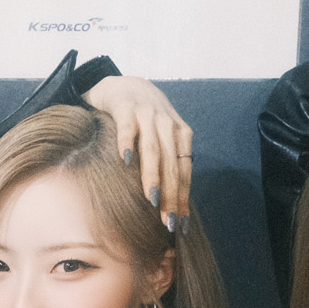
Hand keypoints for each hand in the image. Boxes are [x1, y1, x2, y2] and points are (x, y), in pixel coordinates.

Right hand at [80, 75, 192, 230]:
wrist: (125, 85)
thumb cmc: (144, 119)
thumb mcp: (162, 138)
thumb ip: (167, 163)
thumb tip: (170, 203)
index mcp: (180, 134)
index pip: (184, 170)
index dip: (183, 196)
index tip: (181, 222)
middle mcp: (167, 124)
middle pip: (171, 164)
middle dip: (171, 194)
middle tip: (167, 220)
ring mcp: (147, 114)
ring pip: (152, 149)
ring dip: (153, 175)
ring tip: (152, 198)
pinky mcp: (125, 107)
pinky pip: (127, 127)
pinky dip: (127, 142)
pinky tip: (125, 160)